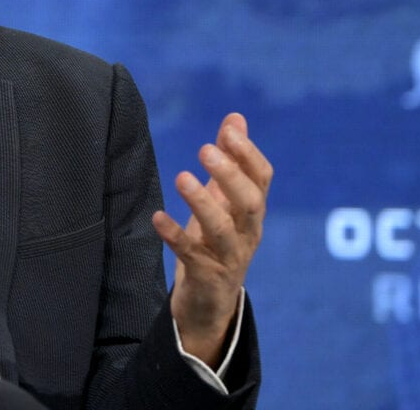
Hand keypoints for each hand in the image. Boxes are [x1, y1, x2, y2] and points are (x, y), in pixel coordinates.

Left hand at [152, 113, 271, 367]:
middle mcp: (247, 233)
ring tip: (181, 177)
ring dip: (202, 203)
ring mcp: (229, 257)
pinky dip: (175, 235)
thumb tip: (236, 117)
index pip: (262, 179)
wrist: (210, 301)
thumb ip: (230, 160)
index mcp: (252, 212)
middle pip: (251, 203)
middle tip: (206, 150)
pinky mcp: (206, 276)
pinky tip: (157, 217)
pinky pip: (191, 254)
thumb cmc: (216, 241)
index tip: (228, 130)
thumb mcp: (224, 199)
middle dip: (230, 176)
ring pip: (223, 230)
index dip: (248, 154)